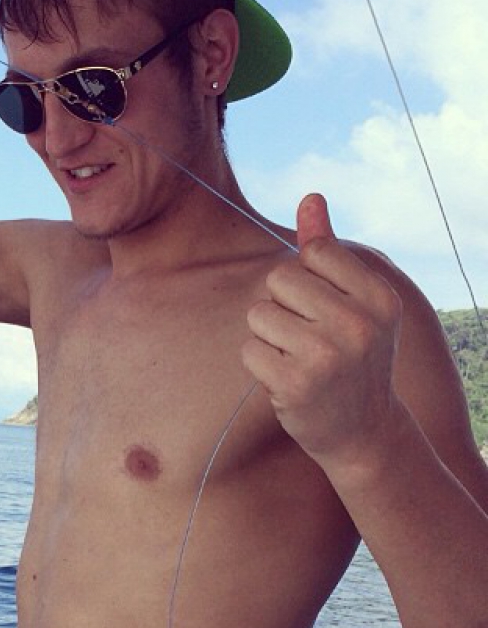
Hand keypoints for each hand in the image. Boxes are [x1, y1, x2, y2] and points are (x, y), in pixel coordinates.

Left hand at [242, 194, 403, 469]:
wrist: (363, 430)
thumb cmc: (352, 357)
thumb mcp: (355, 303)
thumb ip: (328, 251)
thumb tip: (310, 197)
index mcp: (378, 296)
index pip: (312, 252)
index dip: (305, 279)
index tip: (323, 309)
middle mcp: (359, 323)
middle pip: (279, 279)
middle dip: (281, 305)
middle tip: (306, 338)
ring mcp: (328, 355)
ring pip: (259, 313)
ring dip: (267, 336)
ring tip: (296, 358)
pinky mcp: (296, 383)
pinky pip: (248, 349)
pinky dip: (259, 363)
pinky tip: (285, 379)